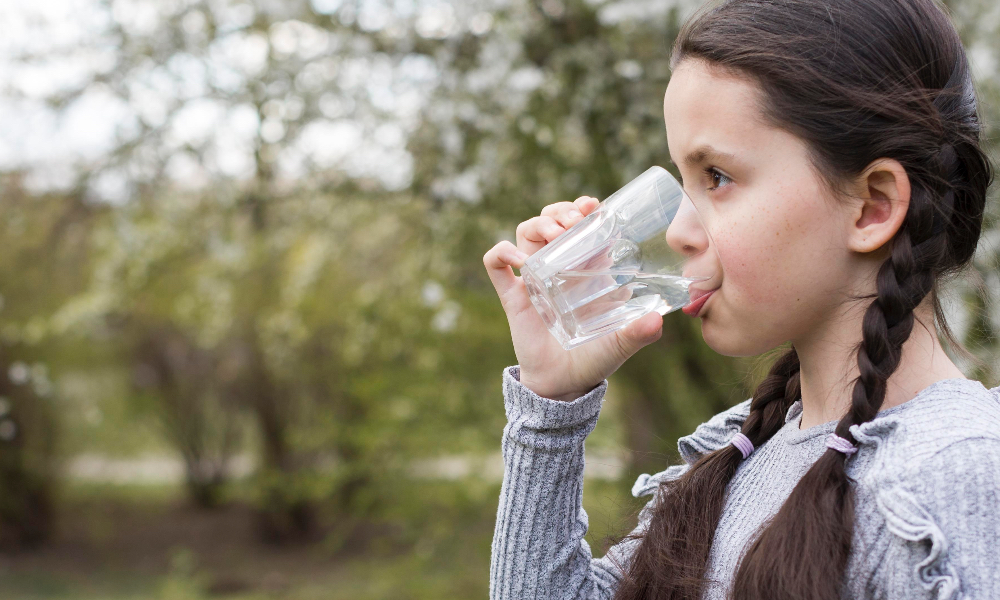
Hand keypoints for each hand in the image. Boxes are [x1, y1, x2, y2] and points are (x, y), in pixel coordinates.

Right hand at [483, 196, 663, 400]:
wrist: (563, 384)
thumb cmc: (593, 358)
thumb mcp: (620, 343)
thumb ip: (638, 333)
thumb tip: (656, 321)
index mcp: (584, 269)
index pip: (580, 225)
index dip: (583, 209)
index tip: (593, 205)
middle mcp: (557, 268)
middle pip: (551, 220)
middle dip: (561, 210)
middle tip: (577, 219)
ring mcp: (533, 279)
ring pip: (526, 232)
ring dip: (539, 224)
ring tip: (556, 233)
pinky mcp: (513, 297)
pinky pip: (496, 266)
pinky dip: (502, 253)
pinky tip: (519, 259)